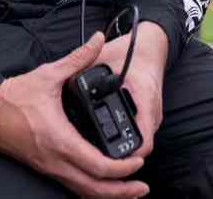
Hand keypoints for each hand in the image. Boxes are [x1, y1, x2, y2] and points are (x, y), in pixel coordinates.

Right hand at [0, 32, 149, 197]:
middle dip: (120, 191)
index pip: (96, 165)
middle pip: (92, 188)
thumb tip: (98, 40)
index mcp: (60, 139)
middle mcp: (55, 160)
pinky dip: (89, 188)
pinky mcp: (44, 166)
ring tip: (128, 191)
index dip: (121, 169)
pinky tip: (101, 184)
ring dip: (106, 194)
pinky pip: (71, 184)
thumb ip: (78, 58)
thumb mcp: (49, 74)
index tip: (138, 162)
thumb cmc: (14, 96)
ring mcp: (48, 167)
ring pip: (81, 190)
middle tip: (142, 187)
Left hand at [95, 22, 167, 159]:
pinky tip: (106, 142)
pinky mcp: (147, 117)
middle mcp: (151, 111)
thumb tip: (60, 81)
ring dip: (122, 151)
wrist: (152, 47)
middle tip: (95, 165)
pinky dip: (123, 141)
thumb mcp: (107, 58)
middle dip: (120, 160)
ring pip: (140, 144)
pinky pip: (138, 136)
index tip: (106, 164)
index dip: (125, 157)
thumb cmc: (134, 51)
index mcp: (144, 97)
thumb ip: (85, 67)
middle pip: (141, 148)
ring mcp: (151, 116)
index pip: (142, 139)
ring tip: (99, 158)